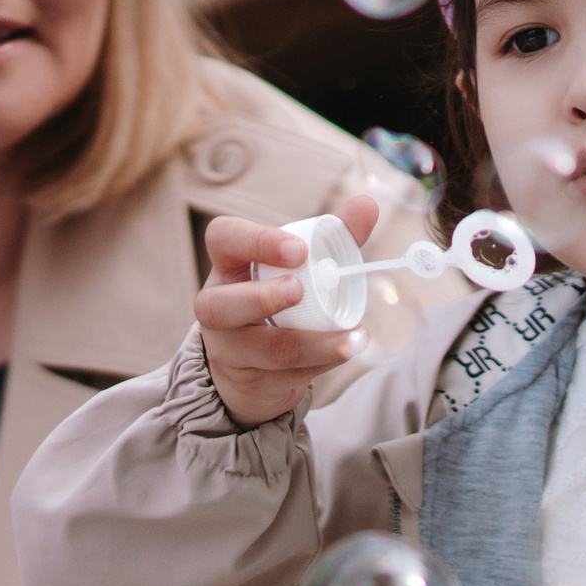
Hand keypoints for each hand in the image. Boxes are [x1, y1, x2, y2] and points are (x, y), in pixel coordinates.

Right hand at [195, 192, 378, 427]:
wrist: (256, 370)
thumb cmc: (280, 304)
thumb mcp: (300, 269)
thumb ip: (334, 236)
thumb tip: (368, 204)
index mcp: (230, 266)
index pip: (223, 238)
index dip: (255, 241)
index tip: (297, 249)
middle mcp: (218, 307)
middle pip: (217, 305)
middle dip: (260, 298)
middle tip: (299, 292)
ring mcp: (229, 349)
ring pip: (260, 349)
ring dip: (311, 343)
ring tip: (351, 338)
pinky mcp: (248, 382)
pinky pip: (284, 376)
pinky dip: (321, 364)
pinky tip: (347, 351)